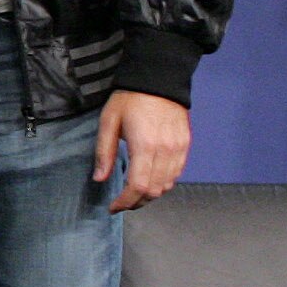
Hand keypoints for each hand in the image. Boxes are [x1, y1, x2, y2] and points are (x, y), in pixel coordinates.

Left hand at [93, 89, 189, 211]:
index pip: (138, 187)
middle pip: (154, 191)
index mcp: (144, 146)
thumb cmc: (130, 99)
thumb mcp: (109, 122)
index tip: (113, 207)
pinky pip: (177, 174)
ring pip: (167, 185)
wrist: (159, 79)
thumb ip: (104, 152)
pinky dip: (163, 183)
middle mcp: (166, 151)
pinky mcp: (186, 145)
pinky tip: (150, 180)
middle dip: (136, 203)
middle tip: (121, 203)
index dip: (125, 202)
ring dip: (150, 195)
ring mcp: (179, 149)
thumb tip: (100, 179)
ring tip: (133, 195)